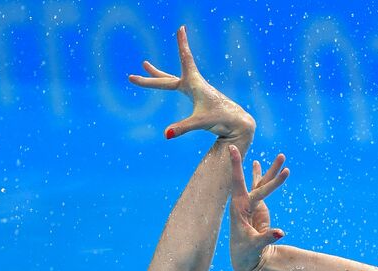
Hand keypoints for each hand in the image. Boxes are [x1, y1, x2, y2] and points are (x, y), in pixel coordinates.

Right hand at [128, 26, 254, 140]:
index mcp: (195, 84)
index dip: (182, 44)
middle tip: (142, 64)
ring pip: (172, 80)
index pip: (186, 59)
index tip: (181, 28)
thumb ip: (182, 128)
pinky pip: (178, 87)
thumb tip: (165, 135)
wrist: (235, 121)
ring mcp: (194, 90)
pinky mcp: (196, 97)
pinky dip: (169, 83)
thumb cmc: (220, 118)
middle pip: (168, 78)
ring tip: (146, 65)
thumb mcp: (200, 123)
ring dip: (158, 75)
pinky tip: (169, 83)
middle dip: (153, 74)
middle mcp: (193, 84)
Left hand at [229, 145, 288, 270]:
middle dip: (270, 171)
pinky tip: (256, 164)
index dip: (236, 166)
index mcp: (239, 208)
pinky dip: (261, 175)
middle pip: (256, 182)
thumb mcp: (255, 245)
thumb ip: (267, 237)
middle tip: (282, 156)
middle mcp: (244, 202)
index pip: (239, 183)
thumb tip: (281, 233)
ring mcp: (250, 203)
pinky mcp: (257, 206)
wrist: (245, 258)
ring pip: (261, 183)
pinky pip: (261, 188)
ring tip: (283, 157)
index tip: (232, 149)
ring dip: (271, 171)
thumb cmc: (247, 252)